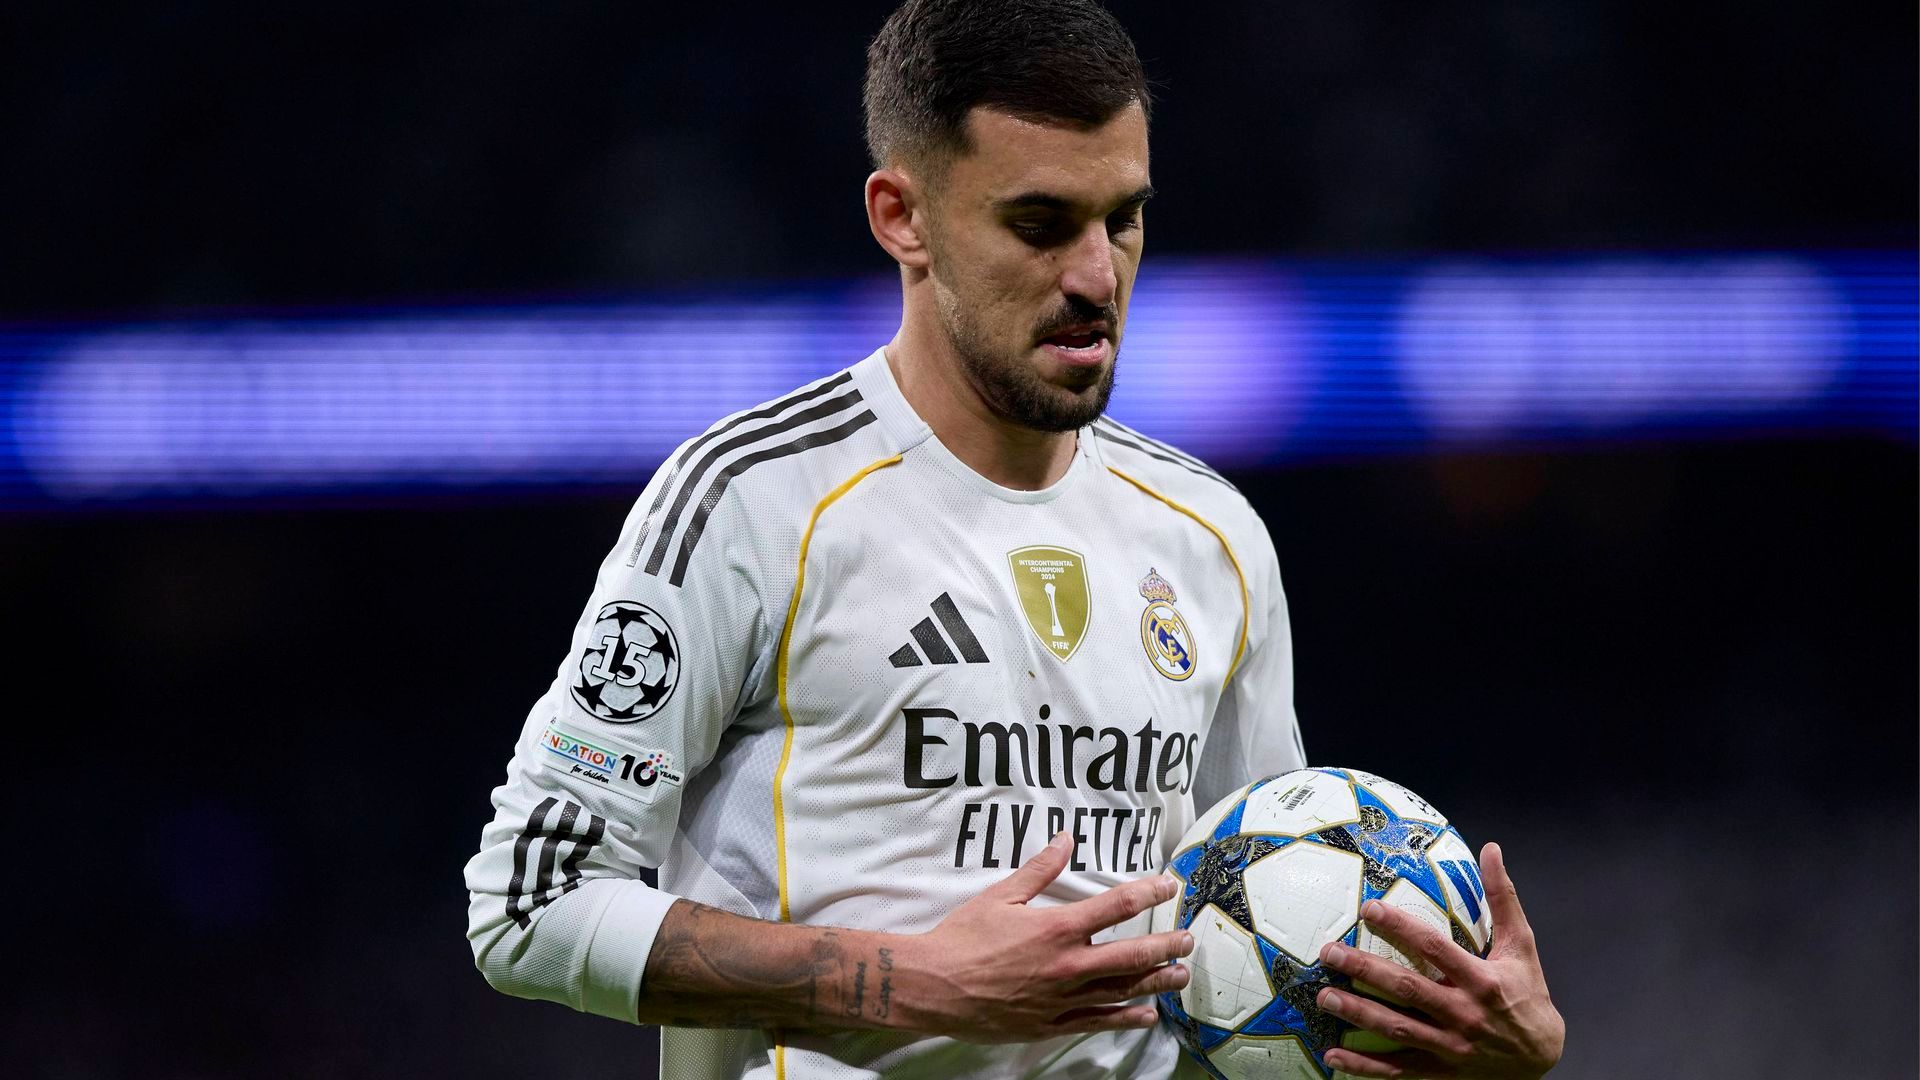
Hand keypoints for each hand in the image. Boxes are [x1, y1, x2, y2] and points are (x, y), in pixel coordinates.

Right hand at [896, 830, 1194, 1042]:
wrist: (933, 987)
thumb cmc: (962, 937)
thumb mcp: (1000, 895)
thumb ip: (1039, 869)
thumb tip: (1065, 839)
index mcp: (1057, 928)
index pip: (1117, 906)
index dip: (1148, 893)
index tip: (1168, 885)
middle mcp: (1068, 965)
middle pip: (1132, 955)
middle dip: (1165, 945)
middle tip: (1187, 939)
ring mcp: (1062, 999)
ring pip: (1121, 990)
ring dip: (1155, 982)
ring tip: (1179, 975)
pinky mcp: (1050, 1024)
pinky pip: (1097, 1022)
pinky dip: (1125, 1018)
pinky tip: (1146, 1015)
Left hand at [1313, 842, 1564, 1077]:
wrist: (1543, 1057)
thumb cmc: (1529, 994)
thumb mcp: (1522, 946)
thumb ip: (1503, 898)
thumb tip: (1492, 850)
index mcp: (1482, 980)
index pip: (1435, 948)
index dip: (1401, 927)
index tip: (1369, 908)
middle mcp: (1464, 1014)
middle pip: (1407, 989)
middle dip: (1365, 970)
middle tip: (1329, 953)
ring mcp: (1450, 1045)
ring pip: (1397, 1028)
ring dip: (1358, 1013)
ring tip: (1324, 997)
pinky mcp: (1441, 1069)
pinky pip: (1398, 1069)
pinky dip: (1366, 1067)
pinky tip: (1334, 1054)